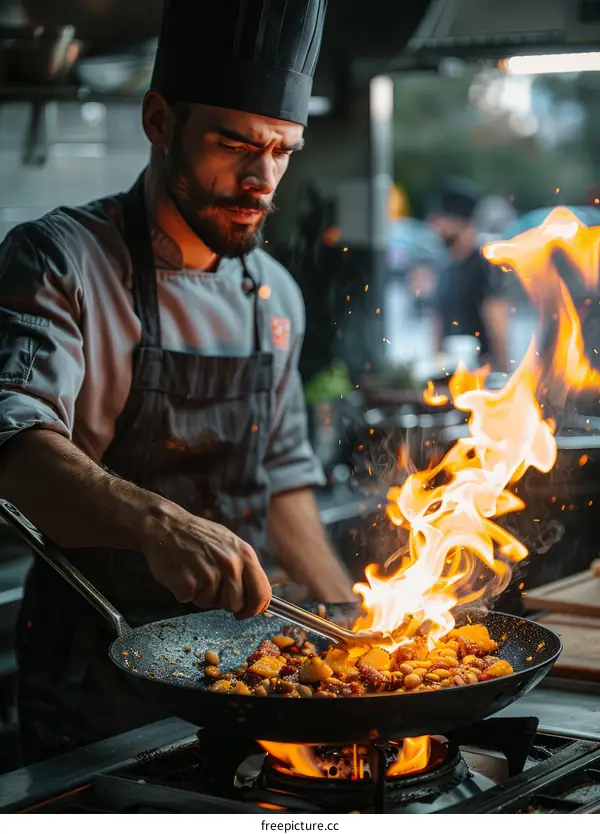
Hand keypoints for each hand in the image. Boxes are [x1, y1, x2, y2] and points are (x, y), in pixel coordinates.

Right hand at [140, 502, 270, 618]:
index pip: (262, 593)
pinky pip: (191, 601)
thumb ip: (245, 567)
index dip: (255, 609)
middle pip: (236, 605)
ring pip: (212, 604)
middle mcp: (230, 565)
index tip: (246, 612)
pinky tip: (182, 573)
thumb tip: (258, 597)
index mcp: (245, 554)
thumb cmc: (198, 535)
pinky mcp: (188, 584)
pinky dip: (185, 592)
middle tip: (210, 584)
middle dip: (224, 601)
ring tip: (195, 573)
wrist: (165, 525)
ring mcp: (209, 575)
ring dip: (203, 595)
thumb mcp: (230, 543)